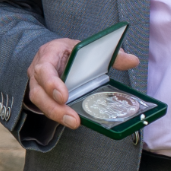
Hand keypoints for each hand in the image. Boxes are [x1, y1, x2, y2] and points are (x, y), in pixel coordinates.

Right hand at [26, 37, 140, 128]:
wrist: (55, 54)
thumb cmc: (70, 51)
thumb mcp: (86, 47)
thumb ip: (109, 54)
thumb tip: (133, 61)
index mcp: (49, 54)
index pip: (44, 68)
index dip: (51, 83)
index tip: (63, 95)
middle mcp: (38, 71)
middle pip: (39, 92)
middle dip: (54, 108)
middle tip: (73, 119)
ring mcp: (37, 86)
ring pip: (40, 104)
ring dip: (57, 115)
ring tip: (74, 123)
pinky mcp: (43, 98)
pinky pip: (47, 109)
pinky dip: (59, 116)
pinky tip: (73, 120)